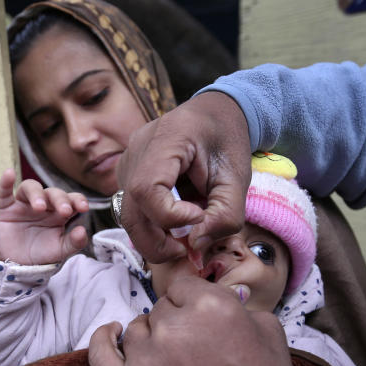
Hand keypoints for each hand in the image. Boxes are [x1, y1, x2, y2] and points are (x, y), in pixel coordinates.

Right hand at [0, 169, 89, 264]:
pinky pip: (4, 192)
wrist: (17, 264)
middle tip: (64, 211)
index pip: (71, 199)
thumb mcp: (60, 251)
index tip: (83, 208)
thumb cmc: (42, 253)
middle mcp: (44, 204)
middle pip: (52, 192)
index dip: (78, 200)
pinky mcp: (5, 207)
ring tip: (39, 207)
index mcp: (59, 212)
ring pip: (30, 187)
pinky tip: (9, 173)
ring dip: (36, 194)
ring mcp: (24, 204)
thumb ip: (74, 242)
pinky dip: (5, 182)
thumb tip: (83, 230)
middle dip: (60, 199)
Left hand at [88, 277, 307, 365]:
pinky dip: (103, 340)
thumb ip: (232, 303)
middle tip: (198, 355)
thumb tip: (205, 300)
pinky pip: (100, 355)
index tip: (202, 324)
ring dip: (153, 342)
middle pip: (159, 311)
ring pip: (136, 333)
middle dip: (177, 326)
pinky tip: (111, 333)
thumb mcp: (268, 328)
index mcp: (210, 305)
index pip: (182, 287)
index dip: (193, 304)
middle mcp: (173, 329)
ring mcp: (146, 364)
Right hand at [115, 91, 251, 263]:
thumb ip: (225, 215)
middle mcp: (137, 150)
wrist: (216, 115)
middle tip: (188, 250)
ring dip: (156, 238)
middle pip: (131, 211)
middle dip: (158, 242)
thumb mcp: (238, 178)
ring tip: (185, 240)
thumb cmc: (227, 141)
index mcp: (167, 138)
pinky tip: (177, 226)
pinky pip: (134, 210)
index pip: (146, 189)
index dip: (170, 216)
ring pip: (129, 216)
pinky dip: (154, 226)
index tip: (199, 217)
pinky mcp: (129, 175)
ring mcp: (128, 163)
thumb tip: (195, 246)